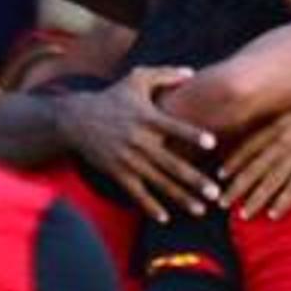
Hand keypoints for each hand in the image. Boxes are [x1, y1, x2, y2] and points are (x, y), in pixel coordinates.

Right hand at [62, 65, 220, 219]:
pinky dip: (149, 206)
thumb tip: (191, 72)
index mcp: (148, 118)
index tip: (212, 144)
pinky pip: (136, 193)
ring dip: (180, 197)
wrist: (76, 120)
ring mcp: (129, 160)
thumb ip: (164, 75)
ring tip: (200, 210)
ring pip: (159, 183)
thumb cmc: (112, 98)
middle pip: (171, 163)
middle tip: (215, 193)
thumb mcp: (135, 79)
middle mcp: (140, 142)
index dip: (192, 135)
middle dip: (194, 180)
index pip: (174, 128)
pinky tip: (165, 218)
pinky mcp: (118, 173)